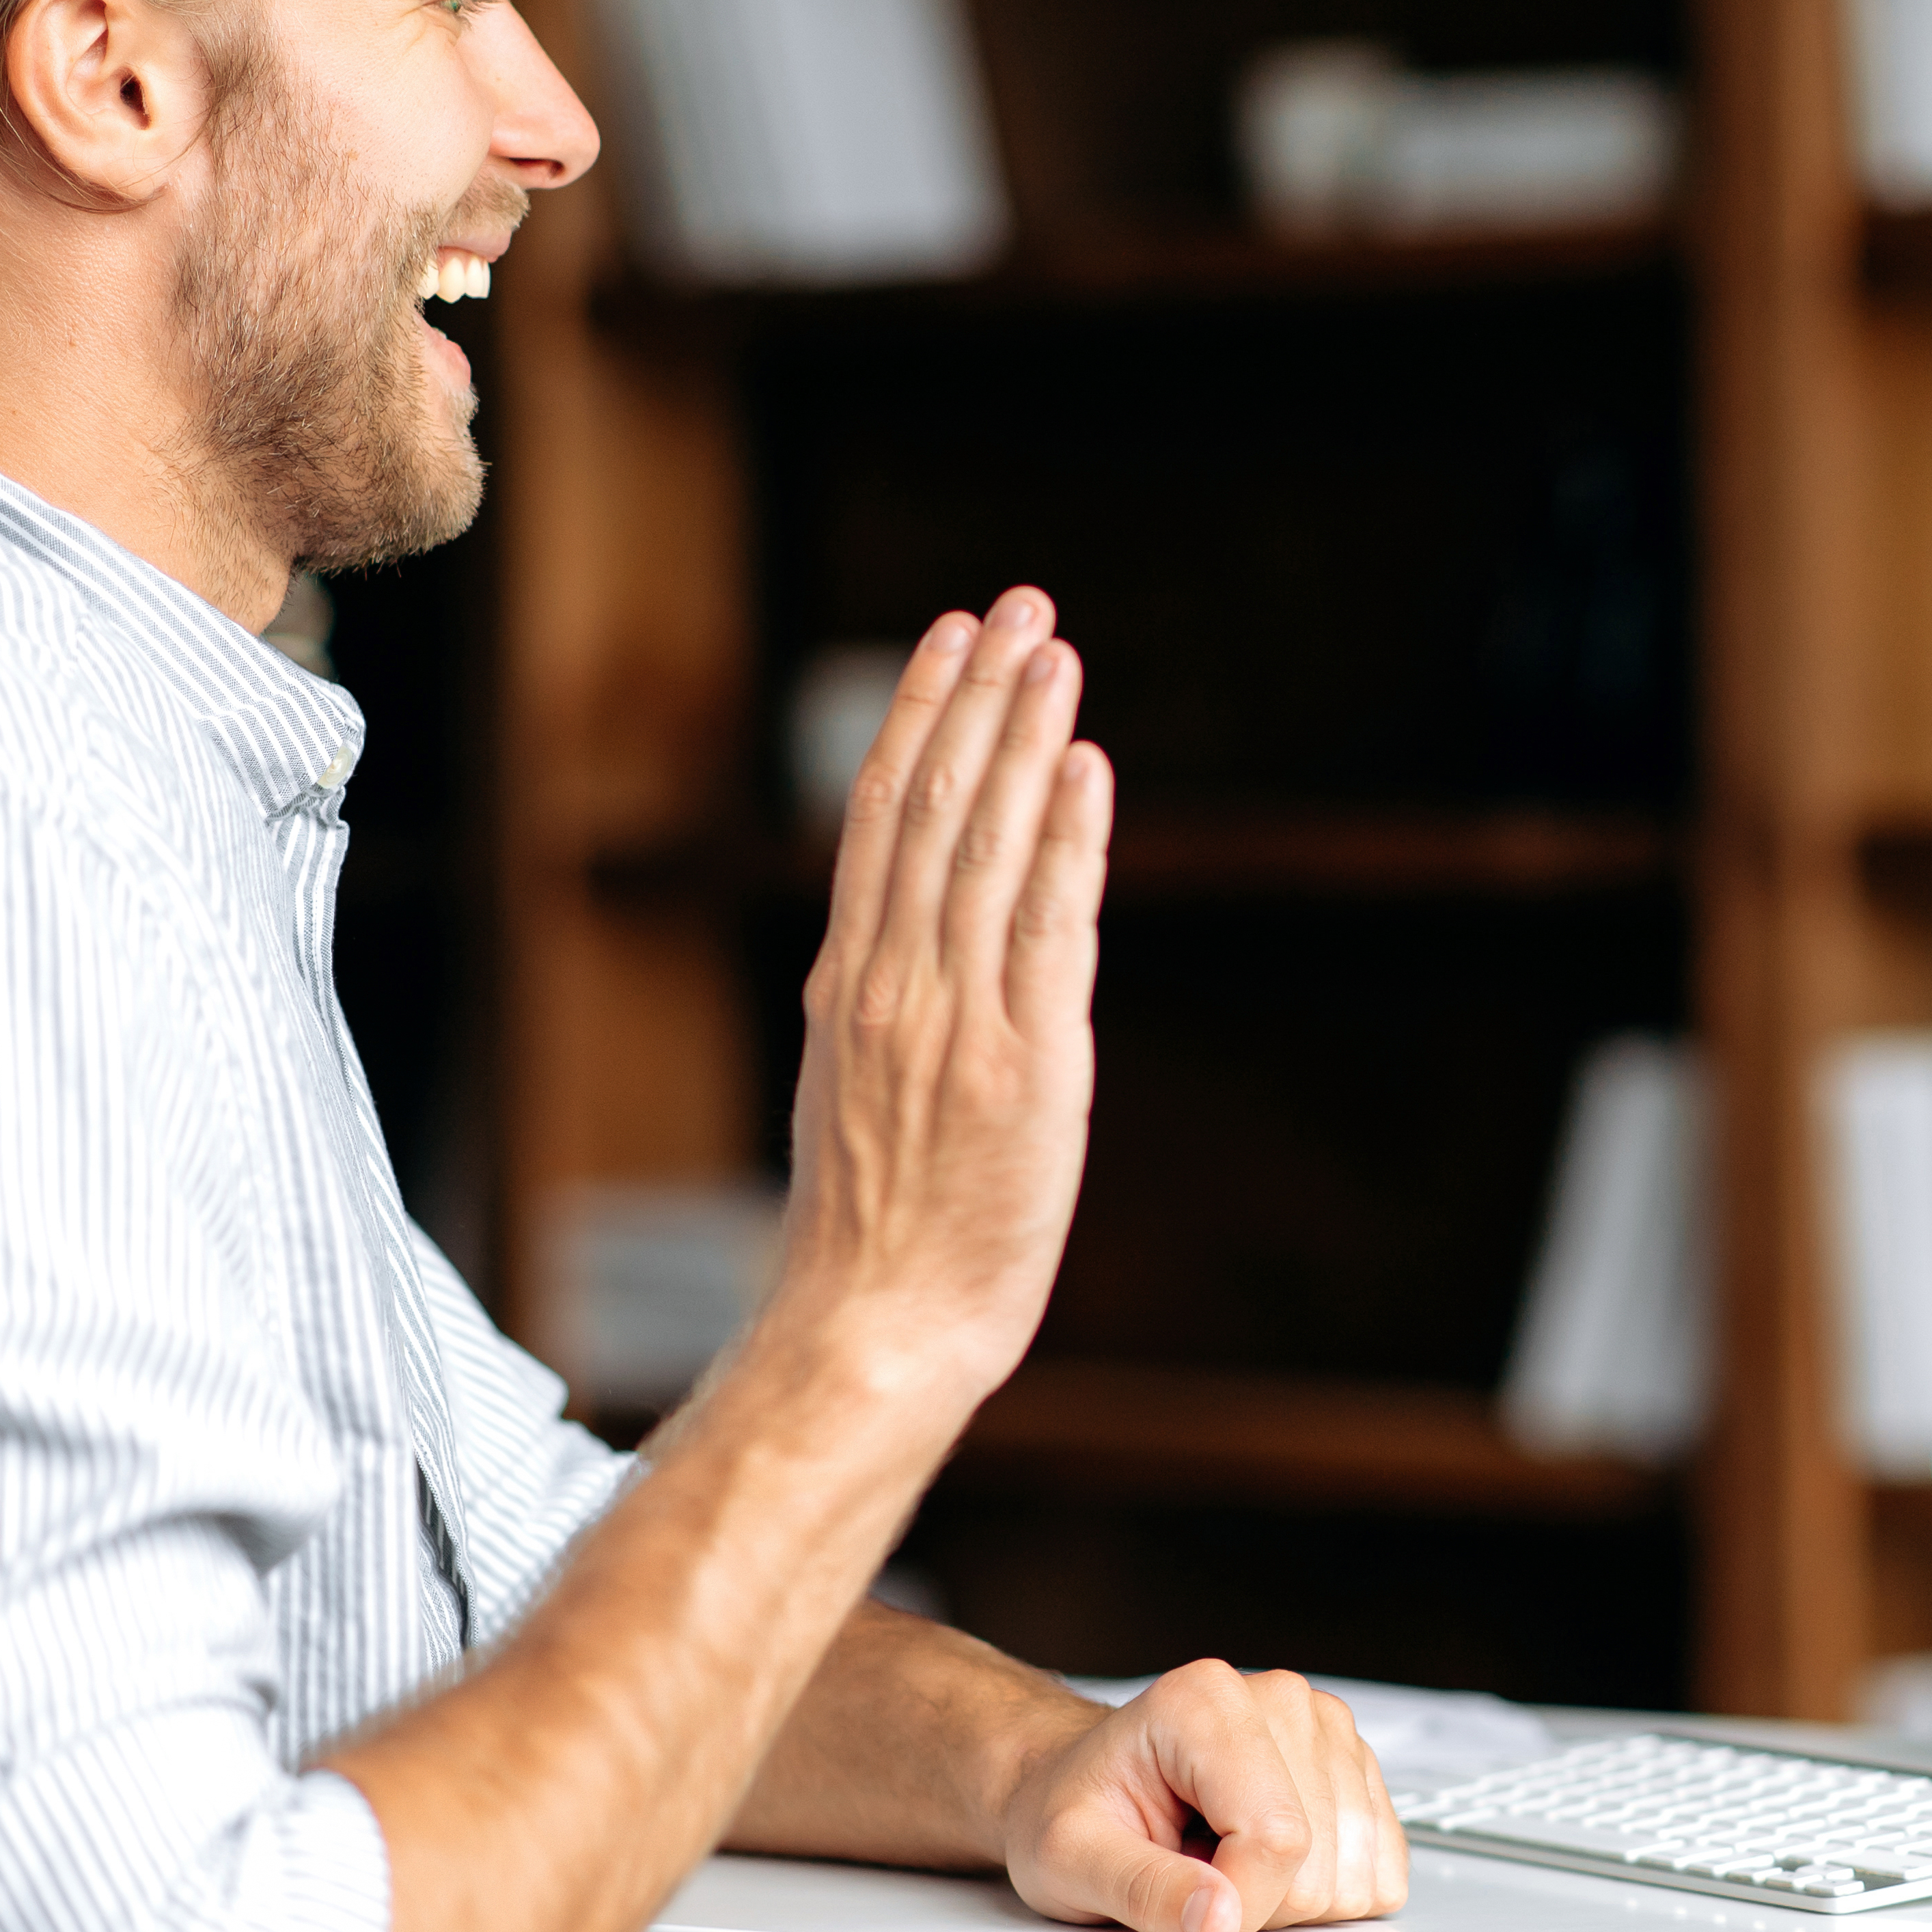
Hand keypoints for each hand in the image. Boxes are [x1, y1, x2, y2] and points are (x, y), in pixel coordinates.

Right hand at [768, 591, 1111, 1409]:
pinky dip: (1067, 838)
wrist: (875, 1327)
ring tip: (1055, 652)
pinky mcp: (1025, 1061)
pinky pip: (1047, 925)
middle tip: (1017, 605)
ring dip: (1025, 739)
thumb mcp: (856, 1093)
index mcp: (848, 984)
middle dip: (978, 697)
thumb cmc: (875, 1234)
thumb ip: (888, 1008)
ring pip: (988, 845)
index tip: (949, 641)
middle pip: (934, 807)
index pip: (880, 820)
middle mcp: (893, 981)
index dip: (917, 719)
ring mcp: (955, 1016)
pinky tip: (1083, 766)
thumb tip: (914, 946)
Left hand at [1001, 1663, 1407, 1931]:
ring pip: (1357, 1871)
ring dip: (1294, 1898)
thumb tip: (1219, 1922)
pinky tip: (1266, 1861)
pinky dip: (1329, 1891)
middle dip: (1261, 1901)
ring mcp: (1325, 1729)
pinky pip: (1381, 1869)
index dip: (1238, 1902)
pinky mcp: (1356, 1767)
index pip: (1276, 1837)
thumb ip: (1144, 1891)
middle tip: (1195, 1872)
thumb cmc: (1076, 1811)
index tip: (1188, 1904)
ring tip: (1224, 1861)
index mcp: (1204, 1703)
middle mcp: (1277, 1700)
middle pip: (1321, 1860)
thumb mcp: (1070, 1860)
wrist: (1085, 1787)